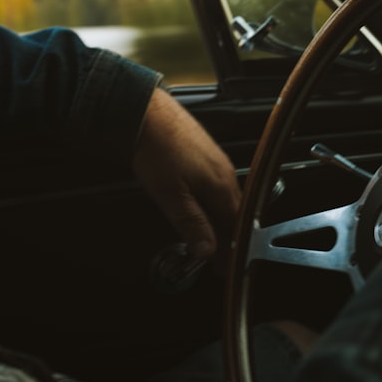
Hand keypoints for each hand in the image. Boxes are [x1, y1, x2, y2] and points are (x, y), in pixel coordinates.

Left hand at [132, 88, 240, 258]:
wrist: (146, 112)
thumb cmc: (156, 148)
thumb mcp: (170, 195)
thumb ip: (191, 223)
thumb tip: (207, 249)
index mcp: (221, 185)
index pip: (234, 226)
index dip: (230, 250)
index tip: (225, 269)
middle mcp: (225, 172)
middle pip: (234, 213)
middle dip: (228, 237)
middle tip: (219, 260)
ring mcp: (217, 161)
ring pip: (226, 198)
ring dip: (222, 220)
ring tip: (212, 238)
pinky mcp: (206, 153)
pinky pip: (219, 185)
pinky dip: (215, 203)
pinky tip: (203, 206)